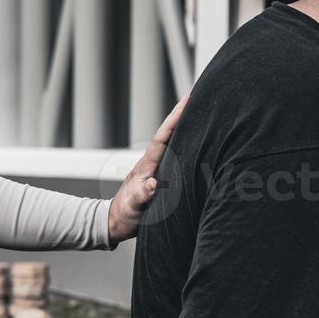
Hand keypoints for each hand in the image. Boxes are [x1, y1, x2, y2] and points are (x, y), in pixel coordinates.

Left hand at [107, 94, 188, 244]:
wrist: (117, 222)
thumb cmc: (124, 215)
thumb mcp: (132, 208)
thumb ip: (141, 197)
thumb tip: (152, 185)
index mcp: (147, 166)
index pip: (162, 138)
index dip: (174, 120)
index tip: (186, 101)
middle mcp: (153, 162)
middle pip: (170, 134)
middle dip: (182, 115)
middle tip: (197, 95)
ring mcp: (157, 168)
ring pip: (174, 143)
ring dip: (186, 127)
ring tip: (201, 110)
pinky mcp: (161, 176)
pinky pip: (177, 155)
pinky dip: (187, 144)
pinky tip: (197, 139)